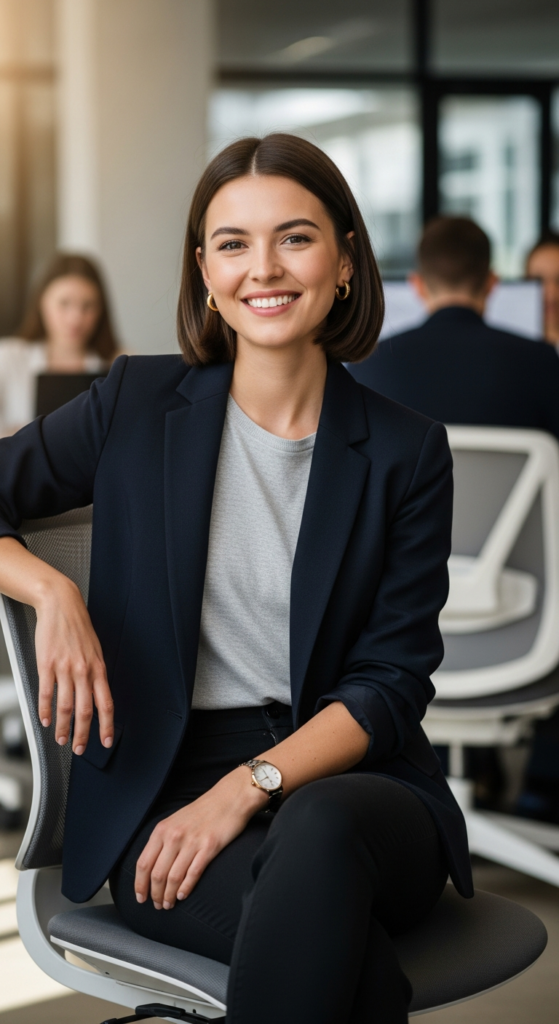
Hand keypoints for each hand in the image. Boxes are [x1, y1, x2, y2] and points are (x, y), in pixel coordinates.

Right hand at [35, 576, 112, 752]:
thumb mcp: (95, 650)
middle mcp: (84, 670)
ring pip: (66, 706)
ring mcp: (65, 668)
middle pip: (86, 710)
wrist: (61, 605)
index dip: (107, 725)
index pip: (106, 704)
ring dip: (63, 727)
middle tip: (80, 748)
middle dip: (84, 734)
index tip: (107, 741)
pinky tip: (44, 720)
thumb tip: (97, 695)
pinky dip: (45, 711)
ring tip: (61, 738)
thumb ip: (96, 673)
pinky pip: (46, 693)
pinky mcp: (47, 664)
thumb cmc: (78, 627)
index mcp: (98, 668)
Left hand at [134, 767, 266, 909]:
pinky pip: (193, 874)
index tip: (141, 898)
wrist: (230, 797)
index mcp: (162, 830)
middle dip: (155, 894)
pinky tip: (182, 896)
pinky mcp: (209, 847)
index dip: (140, 885)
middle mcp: (174, 836)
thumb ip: (163, 840)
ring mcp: (192, 842)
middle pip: (157, 874)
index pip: (143, 863)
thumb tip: (151, 867)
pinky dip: (185, 889)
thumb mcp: (175, 821)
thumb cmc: (202, 811)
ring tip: (169, 904)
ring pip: (173, 877)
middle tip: (157, 905)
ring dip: (169, 896)